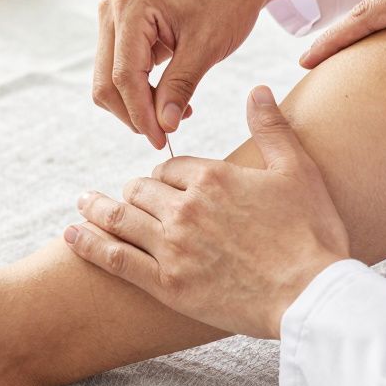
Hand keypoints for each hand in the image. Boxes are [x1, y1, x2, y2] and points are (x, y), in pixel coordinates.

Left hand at [64, 86, 348, 337]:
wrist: (313, 296)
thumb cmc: (312, 233)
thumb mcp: (298, 171)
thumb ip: (271, 127)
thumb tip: (258, 89)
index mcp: (212, 177)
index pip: (169, 167)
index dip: (166, 175)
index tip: (166, 184)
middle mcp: (185, 207)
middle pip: (141, 190)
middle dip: (134, 192)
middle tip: (128, 197)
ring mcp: (173, 246)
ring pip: (121, 218)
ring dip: (98, 208)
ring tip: (83, 204)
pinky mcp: (167, 284)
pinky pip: (116, 258)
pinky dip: (90, 244)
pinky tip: (72, 235)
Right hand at [93, 0, 305, 148]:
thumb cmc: (226, 2)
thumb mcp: (207, 48)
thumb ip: (180, 87)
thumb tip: (163, 126)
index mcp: (131, 7)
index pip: (124, 75)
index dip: (140, 114)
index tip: (161, 140)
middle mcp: (112, 9)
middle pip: (106, 82)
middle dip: (134, 113)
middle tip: (165, 134)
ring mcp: (113, 19)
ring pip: (108, 81)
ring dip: (136, 105)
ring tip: (173, 114)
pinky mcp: (120, 29)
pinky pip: (119, 71)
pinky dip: (140, 92)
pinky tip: (168, 100)